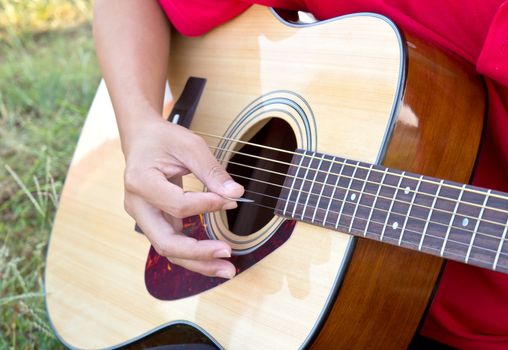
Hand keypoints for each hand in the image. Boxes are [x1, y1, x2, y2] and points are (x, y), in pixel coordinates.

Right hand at [122, 116, 243, 278]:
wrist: (142, 139)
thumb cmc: (162, 139)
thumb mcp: (190, 146)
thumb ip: (212, 171)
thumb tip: (235, 193)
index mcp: (140, 182)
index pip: (177, 205)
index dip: (207, 205)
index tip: (230, 200)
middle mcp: (137, 205)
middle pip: (165, 242)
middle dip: (199, 254)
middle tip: (228, 255)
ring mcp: (143, 217)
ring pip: (168, 250)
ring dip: (198, 262)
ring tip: (226, 269)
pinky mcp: (153, 221)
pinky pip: (172, 243)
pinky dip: (193, 254)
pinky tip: (214, 260)